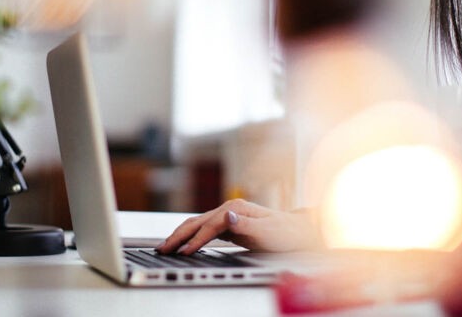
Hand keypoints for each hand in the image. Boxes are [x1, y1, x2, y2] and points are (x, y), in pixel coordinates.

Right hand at [155, 199, 321, 254]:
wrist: (299, 232)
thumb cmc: (287, 233)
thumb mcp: (270, 231)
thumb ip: (247, 224)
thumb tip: (228, 216)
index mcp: (236, 209)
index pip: (208, 225)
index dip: (195, 240)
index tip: (183, 253)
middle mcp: (229, 209)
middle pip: (196, 222)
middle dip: (177, 236)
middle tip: (161, 249)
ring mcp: (228, 216)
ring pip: (196, 224)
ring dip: (179, 235)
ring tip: (165, 246)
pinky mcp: (228, 224)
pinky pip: (203, 229)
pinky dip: (189, 236)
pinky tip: (182, 243)